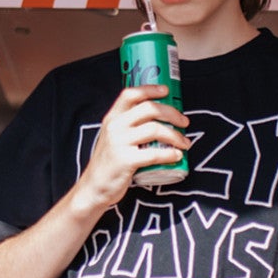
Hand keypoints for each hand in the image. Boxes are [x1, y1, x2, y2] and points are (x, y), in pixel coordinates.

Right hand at [75, 86, 189, 213]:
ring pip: (154, 129)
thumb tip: (158, 119)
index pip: (131, 94)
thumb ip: (128, 126)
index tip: (166, 91)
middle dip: (172, 113)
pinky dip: (169, 154)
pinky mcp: (125, 161)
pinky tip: (177, 156)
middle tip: (184, 122)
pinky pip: (153, 153)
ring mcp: (119, 143)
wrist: (93, 188)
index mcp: (112, 118)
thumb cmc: (109, 164)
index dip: (150, 89)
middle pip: (149, 109)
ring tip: (184, 143)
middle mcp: (115, 127)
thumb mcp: (112, 138)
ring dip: (175, 135)